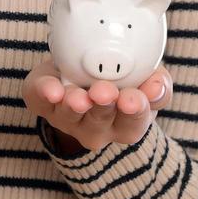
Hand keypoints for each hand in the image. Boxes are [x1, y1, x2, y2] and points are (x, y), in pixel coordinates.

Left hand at [22, 54, 171, 152]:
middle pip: (101, 124)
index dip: (136, 111)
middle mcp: (97, 127)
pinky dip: (44, 93)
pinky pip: (40, 101)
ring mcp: (68, 118)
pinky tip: (50, 89)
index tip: (133, 98)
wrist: (80, 71)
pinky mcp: (43, 103)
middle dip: (103, 108)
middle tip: (104, 93)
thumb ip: (158, 82)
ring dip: (75, 106)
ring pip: (71, 117)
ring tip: (78, 96)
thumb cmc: (121, 78)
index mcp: (127, 122)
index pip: (134, 122)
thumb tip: (156, 84)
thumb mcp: (146, 78)